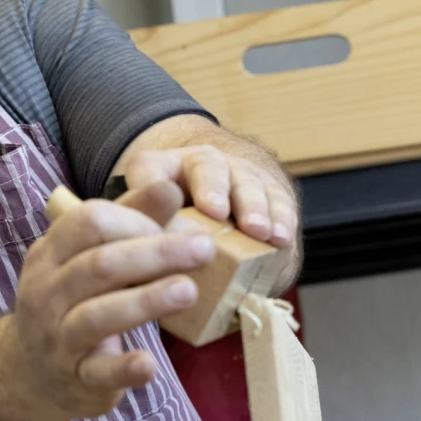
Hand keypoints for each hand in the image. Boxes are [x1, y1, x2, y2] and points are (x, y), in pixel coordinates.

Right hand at [9, 181, 215, 419]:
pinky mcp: (76, 379)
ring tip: (189, 290)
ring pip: (97, 315)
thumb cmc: (70, 302)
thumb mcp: (87, 258)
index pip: (88, 222)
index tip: (173, 229)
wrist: (27, 371)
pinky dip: (124, 368)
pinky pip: (98, 373)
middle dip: (155, 253)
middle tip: (204, 249)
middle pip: (99, 265)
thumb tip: (170, 186)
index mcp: (49, 254)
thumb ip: (127, 221)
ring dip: (146, 301)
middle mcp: (46, 293)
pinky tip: (150, 363)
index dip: (135, 220)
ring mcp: (57, 338)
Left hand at [124, 145, 298, 248]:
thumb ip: (140, 232)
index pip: (151, 169)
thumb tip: (139, 256)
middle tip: (217, 212)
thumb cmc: (168, 226)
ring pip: (246, 183)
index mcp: (158, 168)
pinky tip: (281, 240)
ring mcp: (238, 173)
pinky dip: (281, 219)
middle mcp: (200, 163)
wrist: (216, 208)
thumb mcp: (145, 224)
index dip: (157, 186)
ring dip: (253, 207)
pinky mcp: (268, 191)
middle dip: (213, 190)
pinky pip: (277, 200)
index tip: (183, 206)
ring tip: (258, 231)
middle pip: (207, 169)